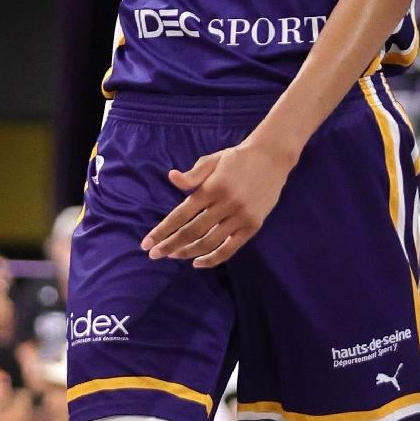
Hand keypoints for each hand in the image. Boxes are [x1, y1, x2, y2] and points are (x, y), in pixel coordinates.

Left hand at [141, 132, 296, 269]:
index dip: (162, 231)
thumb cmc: (237, 158)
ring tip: (173, 256)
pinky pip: (230, 248)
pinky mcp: (253, 226)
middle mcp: (226, 204)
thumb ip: (192, 175)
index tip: (147, 243)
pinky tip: (197, 263)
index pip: (181, 215)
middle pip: (192, 232)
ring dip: (188, 252)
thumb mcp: (212, 160)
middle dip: (170, 245)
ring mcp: (241, 216)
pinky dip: (213, 259)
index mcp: (212, 187)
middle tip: (155, 255)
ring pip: (209, 242)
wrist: (272, 157)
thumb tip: (171, 178)